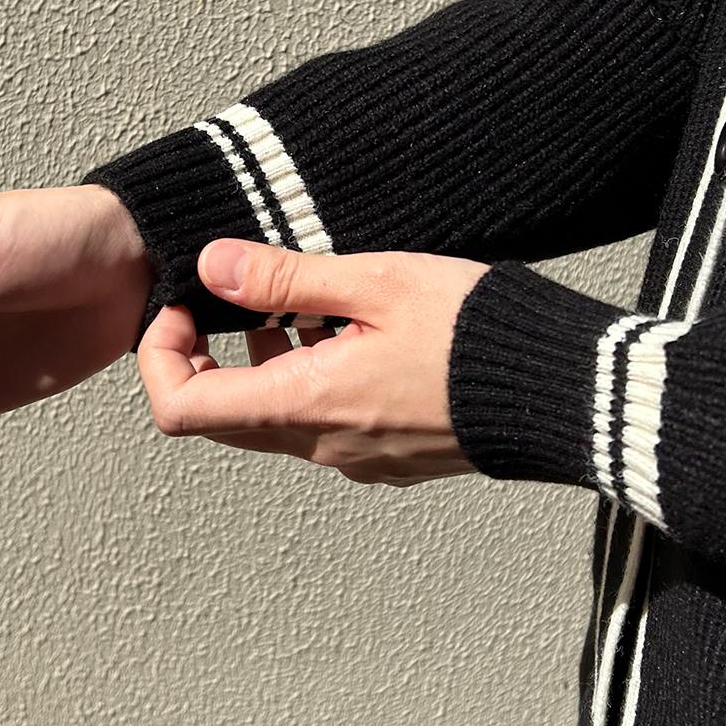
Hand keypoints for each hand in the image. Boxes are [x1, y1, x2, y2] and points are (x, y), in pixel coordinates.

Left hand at [137, 238, 489, 485]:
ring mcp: (357, 459)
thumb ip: (284, 277)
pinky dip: (313, 379)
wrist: (564, 393)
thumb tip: (210, 266)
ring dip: (268, 361)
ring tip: (307, 303)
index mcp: (303, 404)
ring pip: (275, 417)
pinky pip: (323, 424)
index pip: (180, 408)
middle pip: (222, 414)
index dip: (161, 354)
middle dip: (212, 351)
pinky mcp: (391, 459)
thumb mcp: (374, 282)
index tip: (187, 306)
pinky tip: (356, 332)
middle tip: (239, 294)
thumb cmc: (474, 333)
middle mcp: (321, 445)